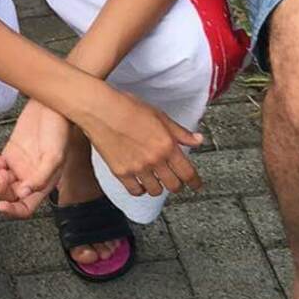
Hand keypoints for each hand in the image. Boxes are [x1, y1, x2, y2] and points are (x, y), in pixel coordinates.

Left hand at [0, 102, 75, 218]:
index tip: (3, 206)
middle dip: (2, 188)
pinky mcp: (10, 153)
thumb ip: (41, 176)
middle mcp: (30, 177)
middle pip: (9, 195)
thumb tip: (24, 193)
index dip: (14, 211)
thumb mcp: (55, 155)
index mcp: (44, 183)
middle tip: (3, 174)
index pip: (26, 207)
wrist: (49, 106)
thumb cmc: (59, 128)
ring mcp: (19, 166)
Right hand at [69, 77, 202, 198]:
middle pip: (173, 186)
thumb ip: (180, 132)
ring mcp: (137, 168)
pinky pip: (135, 191)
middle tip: (175, 180)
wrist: (101, 109)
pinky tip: (141, 182)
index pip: (187, 173)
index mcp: (167, 145)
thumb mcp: (160, 116)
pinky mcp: (121, 172)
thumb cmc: (128, 107)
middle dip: (177, 184)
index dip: (195, 182)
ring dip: (159, 186)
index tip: (197, 185)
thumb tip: (197, 140)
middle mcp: (154, 160)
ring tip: (156, 179)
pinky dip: (140, 189)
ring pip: (155, 191)